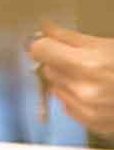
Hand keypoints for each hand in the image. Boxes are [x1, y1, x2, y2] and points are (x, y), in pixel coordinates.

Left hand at [31, 19, 113, 136]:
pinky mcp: (89, 122)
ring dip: (66, 79)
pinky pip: (67, 105)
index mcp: (89, 65)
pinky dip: (75, 96)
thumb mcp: (107, 44)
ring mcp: (86, 110)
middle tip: (79, 57)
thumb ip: (70, 37)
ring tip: (92, 74)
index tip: (48, 42)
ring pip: (55, 88)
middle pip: (47, 69)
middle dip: (58, 61)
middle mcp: (84, 90)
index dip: (44, 44)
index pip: (42, 51)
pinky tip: (95, 90)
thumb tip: (44, 26)